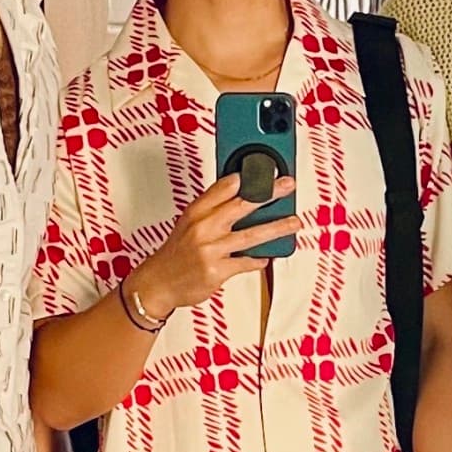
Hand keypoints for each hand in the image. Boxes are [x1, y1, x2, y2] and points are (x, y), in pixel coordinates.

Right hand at [134, 169, 287, 316]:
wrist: (158, 283)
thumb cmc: (177, 252)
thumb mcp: (189, 222)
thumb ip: (213, 208)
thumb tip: (242, 193)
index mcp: (196, 212)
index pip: (223, 187)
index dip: (246, 176)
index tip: (265, 168)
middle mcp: (202, 228)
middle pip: (241, 205)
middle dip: (268, 193)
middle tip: (287, 186)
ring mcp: (210, 250)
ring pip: (251, 236)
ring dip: (276, 228)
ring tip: (293, 223)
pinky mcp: (217, 271)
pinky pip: (246, 263)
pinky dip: (259, 260)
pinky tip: (267, 256)